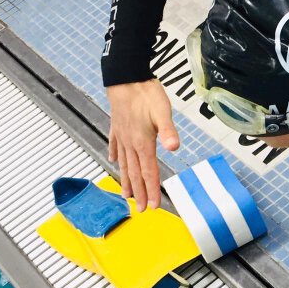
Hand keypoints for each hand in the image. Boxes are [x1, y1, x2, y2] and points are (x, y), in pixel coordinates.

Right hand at [106, 80, 179, 210]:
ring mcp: (122, 136)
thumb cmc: (146, 93)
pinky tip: (114, 162)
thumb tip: (174, 147)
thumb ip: (168, 130)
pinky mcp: (117, 127)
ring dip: (126, 181)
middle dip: (139, 193)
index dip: (151, 191)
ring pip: (124, 164)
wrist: (125, 77)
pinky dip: (115, 156)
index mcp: (143, 143)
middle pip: (135, 174)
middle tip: (141, 210)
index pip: (149, 173)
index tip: (153, 206)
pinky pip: (115, 146)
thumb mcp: (162, 111)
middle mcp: (130, 143)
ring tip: (126, 195)